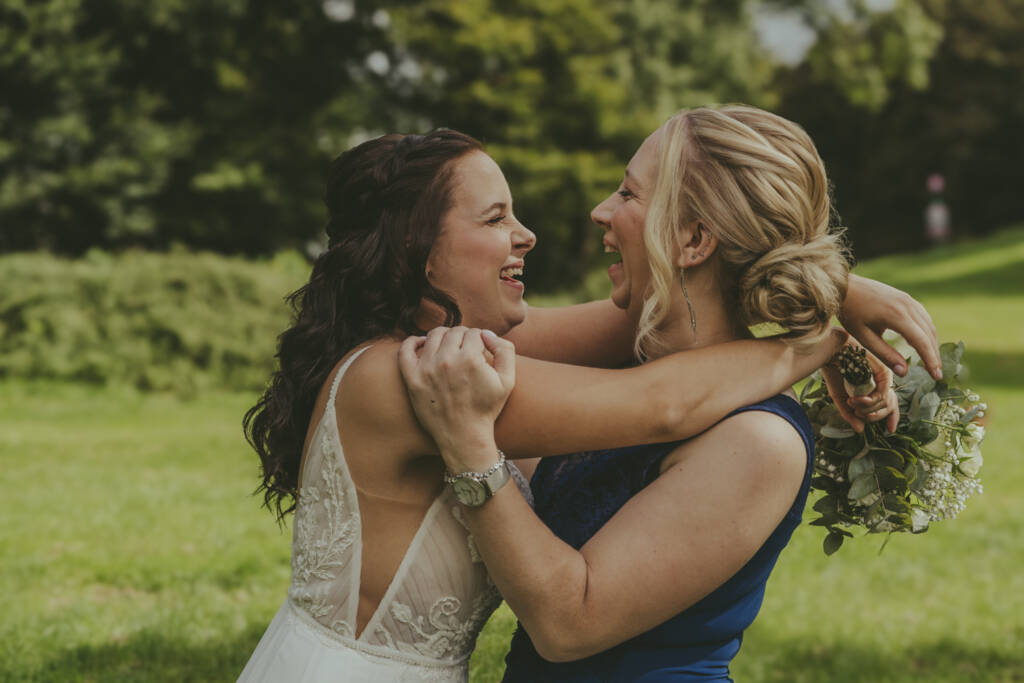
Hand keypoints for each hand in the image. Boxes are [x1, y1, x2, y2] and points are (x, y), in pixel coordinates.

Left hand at [398, 326, 514, 470]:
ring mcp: (427, 369)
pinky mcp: (412, 379)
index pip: (474, 333)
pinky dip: (412, 341)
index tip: (480, 349)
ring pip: (433, 336)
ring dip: (444, 336)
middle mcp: (447, 361)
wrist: (464, 436)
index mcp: (471, 359)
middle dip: (464, 337)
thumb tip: (486, 333)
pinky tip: (422, 344)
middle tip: (467, 349)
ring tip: (449, 346)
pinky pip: (405, 350)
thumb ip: (505, 350)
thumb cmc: (486, 409)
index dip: (480, 339)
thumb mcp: (508, 380)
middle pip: (455, 332)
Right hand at [822, 346, 898, 433]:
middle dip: (874, 416)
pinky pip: (882, 395)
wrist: (830, 351)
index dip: (892, 418)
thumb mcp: (840, 397)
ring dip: (867, 409)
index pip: (890, 404)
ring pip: (886, 404)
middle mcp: (883, 381)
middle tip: (858, 414)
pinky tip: (856, 399)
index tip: (890, 430)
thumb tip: (860, 430)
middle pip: (890, 407)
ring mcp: (885, 376)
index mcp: (876, 385)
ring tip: (852, 402)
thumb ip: (849, 414)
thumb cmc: (834, 371)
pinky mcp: (883, 372)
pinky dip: (870, 402)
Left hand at [839, 274, 940, 379]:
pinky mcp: (905, 298)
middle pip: (928, 333)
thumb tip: (904, 372)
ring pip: (928, 324)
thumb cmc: (850, 313)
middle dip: (934, 355)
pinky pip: (922, 316)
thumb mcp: (864, 337)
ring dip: (932, 343)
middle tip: (937, 374)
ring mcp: (908, 299)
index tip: (937, 376)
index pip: (921, 341)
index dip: (931, 360)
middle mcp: (907, 305)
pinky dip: (926, 331)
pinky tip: (923, 342)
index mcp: (897, 315)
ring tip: (932, 362)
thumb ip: (885, 354)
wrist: (844, 287)